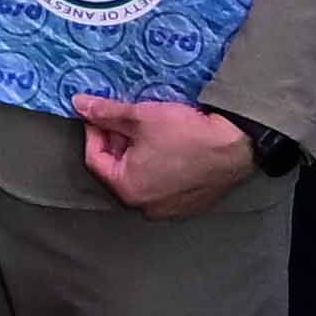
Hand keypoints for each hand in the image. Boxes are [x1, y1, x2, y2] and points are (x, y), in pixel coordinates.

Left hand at [76, 94, 258, 217]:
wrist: (238, 146)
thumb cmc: (187, 134)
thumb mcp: (140, 116)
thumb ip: (105, 113)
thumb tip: (78, 105)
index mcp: (128, 190)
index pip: (95, 159)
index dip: (93, 132)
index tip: (98, 114)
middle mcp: (146, 207)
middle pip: (118, 170)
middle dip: (117, 143)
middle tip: (124, 120)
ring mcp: (170, 209)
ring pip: (142, 177)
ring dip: (138, 154)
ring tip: (148, 130)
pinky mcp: (190, 205)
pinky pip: (164, 185)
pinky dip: (159, 166)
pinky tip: (169, 147)